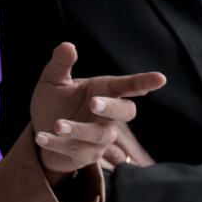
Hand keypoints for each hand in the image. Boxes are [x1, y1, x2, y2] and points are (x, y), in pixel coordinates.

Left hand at [30, 42, 165, 181]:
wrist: (40, 132)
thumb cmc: (54, 103)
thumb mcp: (53, 80)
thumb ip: (61, 64)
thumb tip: (68, 46)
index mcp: (104, 91)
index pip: (129, 86)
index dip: (144, 83)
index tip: (160, 79)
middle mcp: (108, 116)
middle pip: (126, 112)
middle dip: (113, 107)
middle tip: (94, 102)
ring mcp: (100, 138)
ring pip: (98, 135)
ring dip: (78, 129)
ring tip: (57, 124)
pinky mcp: (86, 155)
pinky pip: (75, 150)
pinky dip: (56, 143)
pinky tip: (40, 136)